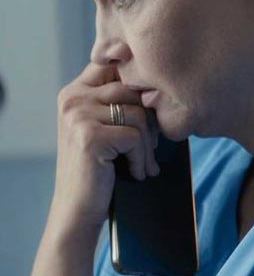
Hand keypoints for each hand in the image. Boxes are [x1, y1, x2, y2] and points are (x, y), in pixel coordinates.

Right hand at [50, 62, 159, 231]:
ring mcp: (78, 115)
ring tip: (146, 163)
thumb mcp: (101, 126)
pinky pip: (135, 136)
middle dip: (149, 120)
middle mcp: (72, 98)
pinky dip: (142, 158)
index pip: (113, 65)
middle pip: (132, 90)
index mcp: (74, 92)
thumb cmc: (98, 168)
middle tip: (152, 146)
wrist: (77, 210)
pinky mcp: (89, 136)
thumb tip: (158, 82)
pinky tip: (137, 172)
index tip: (147, 106)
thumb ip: (116, 100)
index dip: (136, 78)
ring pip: (137, 113)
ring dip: (149, 143)